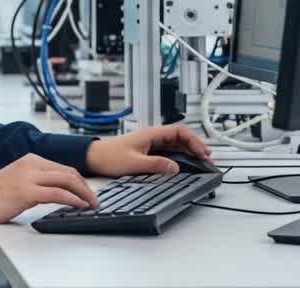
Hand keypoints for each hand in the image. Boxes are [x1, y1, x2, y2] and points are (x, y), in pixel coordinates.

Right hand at [0, 154, 97, 227]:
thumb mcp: (19, 180)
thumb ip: (37, 180)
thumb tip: (59, 190)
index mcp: (30, 160)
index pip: (63, 168)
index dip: (80, 181)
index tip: (88, 192)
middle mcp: (31, 164)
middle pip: (69, 172)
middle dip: (86, 187)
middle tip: (94, 200)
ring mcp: (29, 177)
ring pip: (66, 180)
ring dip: (84, 193)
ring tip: (91, 204)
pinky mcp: (27, 192)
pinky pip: (57, 193)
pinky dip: (73, 199)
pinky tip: (80, 205)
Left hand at [85, 125, 211, 177]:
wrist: (92, 157)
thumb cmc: (108, 157)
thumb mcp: (134, 163)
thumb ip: (156, 165)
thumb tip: (175, 168)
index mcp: (151, 134)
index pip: (179, 131)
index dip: (194, 141)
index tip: (203, 153)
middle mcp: (152, 136)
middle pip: (180, 137)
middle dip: (196, 146)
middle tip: (207, 159)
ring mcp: (150, 144)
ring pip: (175, 144)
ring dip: (189, 152)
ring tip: (201, 161)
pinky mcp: (147, 151)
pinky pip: (168, 151)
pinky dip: (179, 156)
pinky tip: (184, 164)